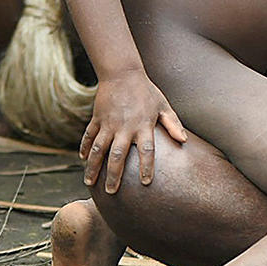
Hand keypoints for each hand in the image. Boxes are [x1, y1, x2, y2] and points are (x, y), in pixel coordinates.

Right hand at [80, 69, 188, 193]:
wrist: (122, 73)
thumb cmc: (146, 91)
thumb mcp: (163, 106)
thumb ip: (173, 124)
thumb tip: (184, 141)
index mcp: (143, 125)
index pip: (146, 150)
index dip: (147, 166)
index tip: (146, 182)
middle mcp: (124, 127)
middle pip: (117, 156)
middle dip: (113, 175)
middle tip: (111, 192)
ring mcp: (108, 124)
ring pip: (98, 149)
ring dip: (93, 167)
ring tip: (90, 183)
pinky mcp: (97, 119)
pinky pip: (88, 136)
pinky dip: (84, 148)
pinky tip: (82, 159)